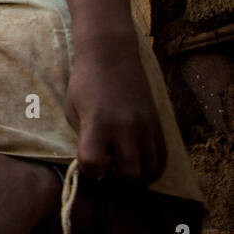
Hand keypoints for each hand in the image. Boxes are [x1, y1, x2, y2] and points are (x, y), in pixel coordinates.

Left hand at [67, 46, 165, 182]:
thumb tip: (94, 163)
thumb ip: (83, 138)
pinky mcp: (157, 122)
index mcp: (97, 123)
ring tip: (122, 164)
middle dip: (116, 179)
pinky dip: (150, 164)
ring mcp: (144, 125)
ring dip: (135, 173)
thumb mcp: (73, 110)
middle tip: (108, 169)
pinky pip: (161, 156)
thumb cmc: (84, 83)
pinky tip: (137, 157)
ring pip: (149, 169)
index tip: (88, 166)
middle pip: (128, 174)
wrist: (111, 55)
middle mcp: (124, 126)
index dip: (89, 171)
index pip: (93, 163)